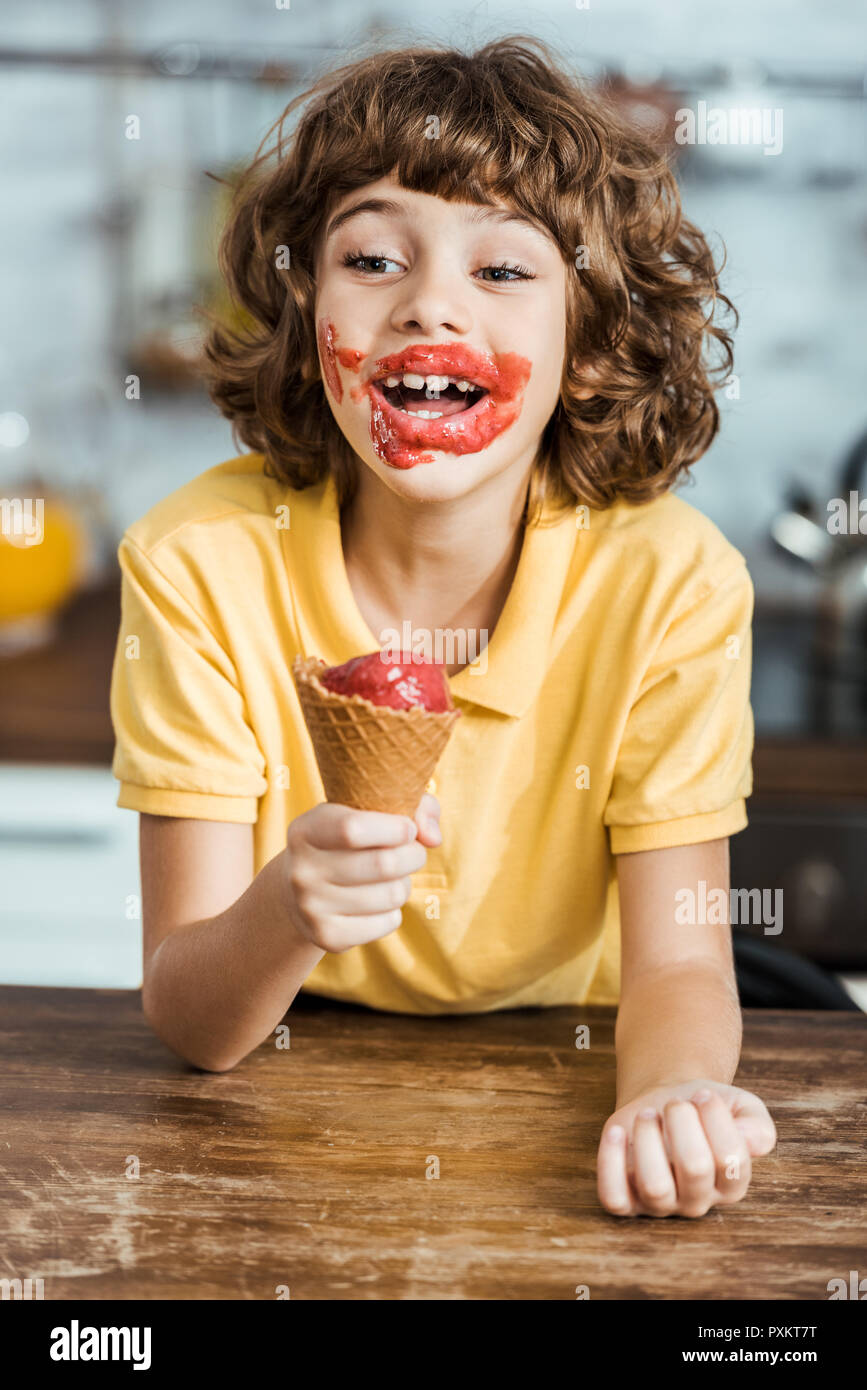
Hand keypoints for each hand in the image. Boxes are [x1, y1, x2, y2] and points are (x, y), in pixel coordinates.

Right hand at [282, 793, 440, 952]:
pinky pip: (388, 922)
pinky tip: (377, 903)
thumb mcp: (366, 811)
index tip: (407, 828)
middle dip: (413, 855)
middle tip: (412, 852)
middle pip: (383, 864)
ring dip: (404, 883)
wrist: (298, 894)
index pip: (352, 829)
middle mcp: (302, 870)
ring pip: (392, 895)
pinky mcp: (328, 937)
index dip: (394, 828)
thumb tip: (433, 838)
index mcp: (306, 831)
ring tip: (392, 878)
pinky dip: (394, 911)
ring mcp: (312, 907)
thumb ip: (413, 807)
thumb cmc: (346, 842)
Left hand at [597, 1080, 776, 1217]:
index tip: (704, 1094)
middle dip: (682, 1121)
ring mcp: (660, 1204)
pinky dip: (611, 1163)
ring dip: (648, 1139)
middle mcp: (698, 1201)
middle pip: (694, 1169)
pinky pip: (614, 1197)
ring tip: (648, 1115)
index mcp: (731, 1184)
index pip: (731, 1161)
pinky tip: (618, 1132)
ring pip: (655, 1187)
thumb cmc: (705, 1107)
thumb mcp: (741, 1107)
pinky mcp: (626, 1199)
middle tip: (676, 1103)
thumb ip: (757, 1125)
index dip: (717, 1119)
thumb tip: (750, 1142)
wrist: (664, 1102)